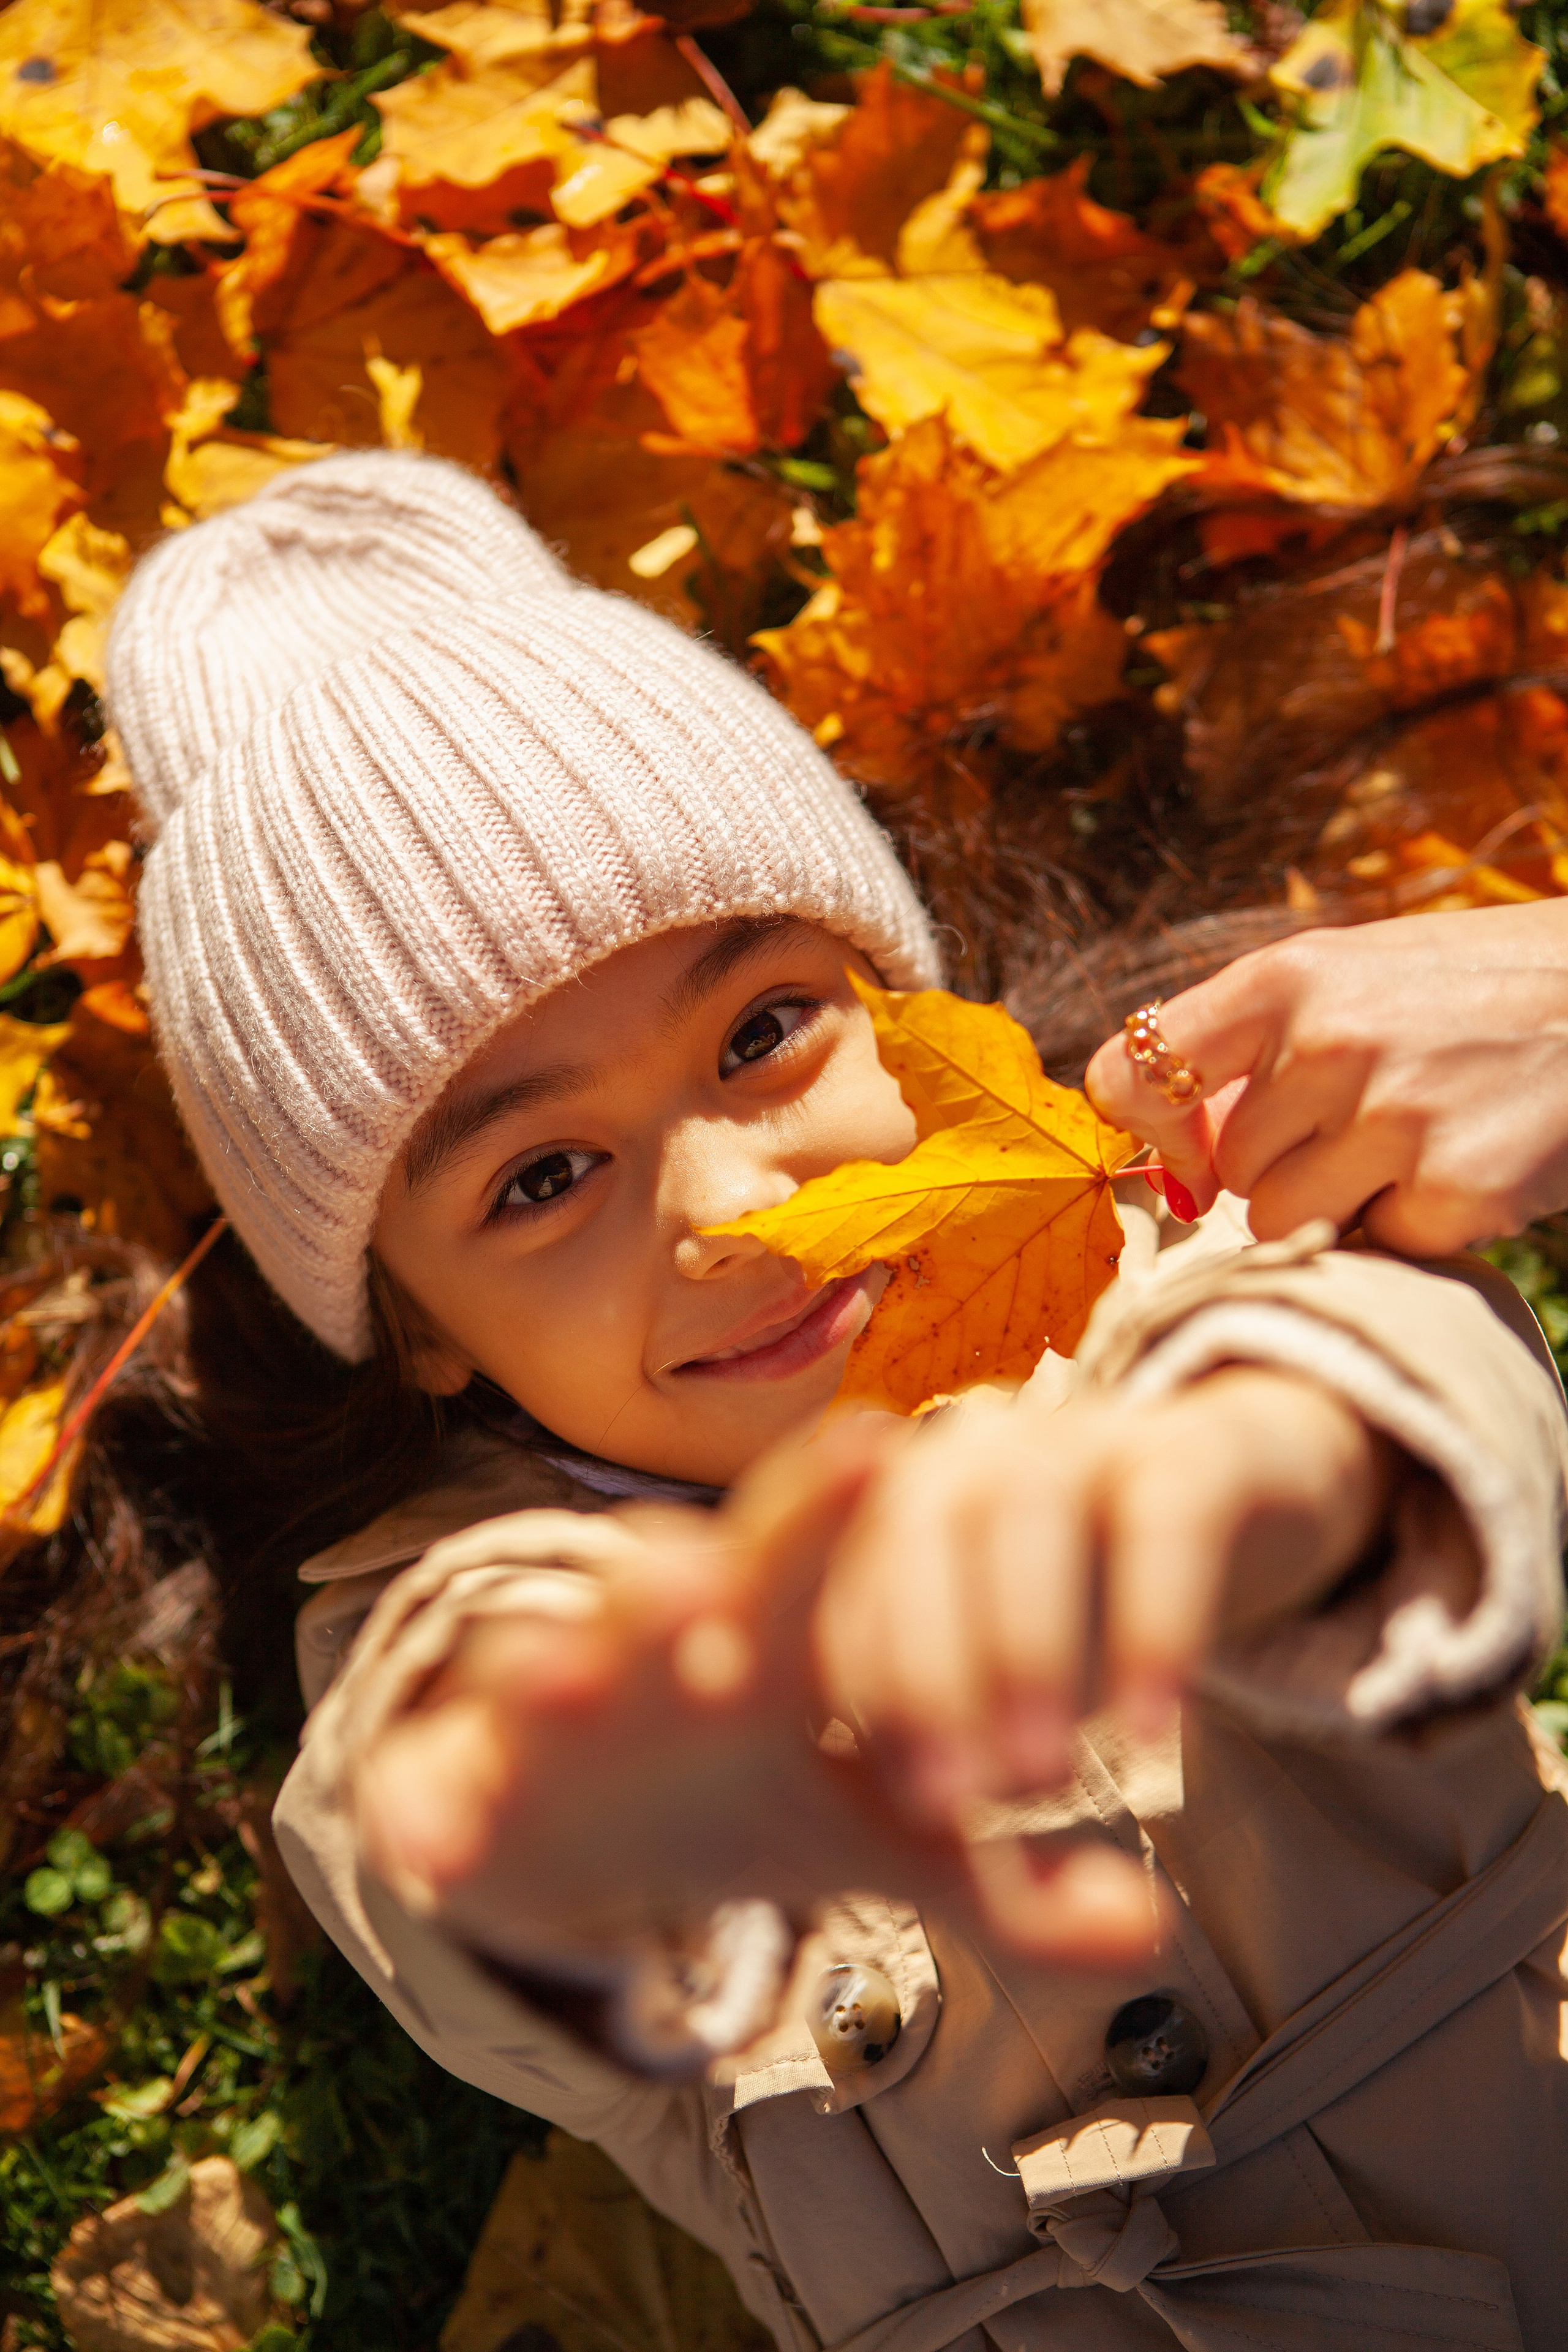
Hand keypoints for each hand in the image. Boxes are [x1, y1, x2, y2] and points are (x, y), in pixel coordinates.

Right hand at [353, 1420, 1161, 1973]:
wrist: (584, 1816)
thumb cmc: (756, 1788)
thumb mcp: (884, 1844)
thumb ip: (1009, 1886)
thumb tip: (1153, 1933)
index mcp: (767, 1640)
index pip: (812, 1555)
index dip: (839, 1509)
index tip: (885, 1445)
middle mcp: (655, 1649)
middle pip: (673, 1584)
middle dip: (689, 1567)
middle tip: (713, 1564)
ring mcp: (554, 1706)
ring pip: (548, 1659)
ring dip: (551, 1664)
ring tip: (564, 1674)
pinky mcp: (465, 1780)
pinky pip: (437, 1786)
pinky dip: (429, 1812)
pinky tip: (430, 1846)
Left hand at [811, 1370, 1391, 1818]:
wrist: (1238, 1490)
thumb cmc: (1081, 1613)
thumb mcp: (1013, 1703)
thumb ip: (975, 1801)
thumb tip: (978, 1911)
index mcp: (896, 1503)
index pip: (836, 1571)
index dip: (825, 1658)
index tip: (813, 1746)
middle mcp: (974, 1452)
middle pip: (916, 1529)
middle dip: (920, 1670)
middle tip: (947, 1808)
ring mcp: (1083, 1438)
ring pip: (1024, 1513)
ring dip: (1024, 1649)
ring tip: (1039, 1784)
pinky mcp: (1195, 1450)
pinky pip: (1164, 1521)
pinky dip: (1153, 1627)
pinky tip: (1150, 1732)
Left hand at [1082, 902, 1567, 1252]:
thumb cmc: (1477, 994)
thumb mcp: (1358, 976)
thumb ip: (1257, 1044)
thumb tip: (1178, 1148)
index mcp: (1288, 977)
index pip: (1134, 1069)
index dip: (1152, 1125)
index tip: (1192, 1145)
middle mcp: (1330, 1041)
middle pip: (1230, 1170)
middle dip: (1288, 1163)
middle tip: (1374, 1119)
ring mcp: (1395, 1117)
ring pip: (1283, 1220)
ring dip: (1341, 1203)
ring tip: (1416, 1142)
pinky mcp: (1456, 1190)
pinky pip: (1377, 1246)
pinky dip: (1418, 1226)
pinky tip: (1468, 1165)